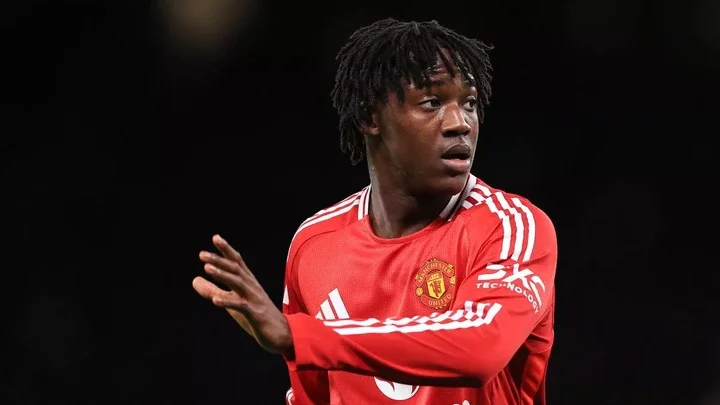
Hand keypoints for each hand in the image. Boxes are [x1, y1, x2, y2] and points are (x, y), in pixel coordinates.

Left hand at [193, 234, 292, 354]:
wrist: (281, 334)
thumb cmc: (256, 316)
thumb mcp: (231, 302)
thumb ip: (213, 291)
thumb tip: (194, 280)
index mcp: (248, 282)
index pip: (237, 262)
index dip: (226, 250)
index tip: (215, 237)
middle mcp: (252, 287)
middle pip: (235, 269)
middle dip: (219, 260)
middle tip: (202, 254)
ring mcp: (254, 299)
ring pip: (238, 283)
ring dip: (222, 275)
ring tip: (206, 269)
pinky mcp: (255, 314)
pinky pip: (241, 306)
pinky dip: (228, 302)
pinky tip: (215, 301)